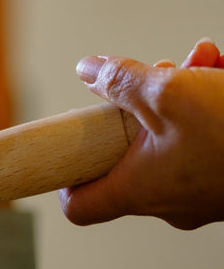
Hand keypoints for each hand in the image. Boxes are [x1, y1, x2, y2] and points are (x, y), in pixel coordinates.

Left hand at [59, 39, 223, 229]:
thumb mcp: (166, 92)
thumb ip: (117, 80)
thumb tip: (87, 70)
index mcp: (141, 190)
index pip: (80, 205)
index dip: (63, 176)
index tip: (62, 145)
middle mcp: (168, 197)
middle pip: (123, 150)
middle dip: (135, 102)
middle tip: (156, 73)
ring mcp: (198, 188)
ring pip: (165, 132)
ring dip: (176, 91)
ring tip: (201, 63)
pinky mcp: (223, 174)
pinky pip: (198, 135)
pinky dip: (204, 100)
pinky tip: (219, 69)